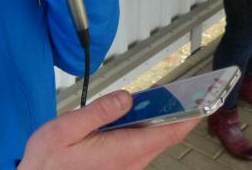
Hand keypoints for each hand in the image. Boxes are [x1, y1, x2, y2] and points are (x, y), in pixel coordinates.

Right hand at [18, 90, 199, 169]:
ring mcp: (127, 168)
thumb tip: (127, 97)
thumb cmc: (47, 163)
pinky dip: (143, 130)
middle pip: (164, 135)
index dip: (190, 114)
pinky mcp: (119, 169)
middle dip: (175, 112)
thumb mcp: (66, 129)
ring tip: (157, 97)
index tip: (204, 98)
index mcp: (122, 150)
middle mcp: (131, 163)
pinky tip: (134, 116)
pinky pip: (140, 147)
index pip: (168, 132)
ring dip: (157, 120)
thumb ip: (99, 111)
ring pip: (153, 141)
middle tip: (181, 89)